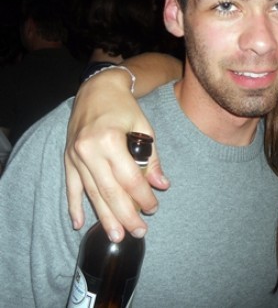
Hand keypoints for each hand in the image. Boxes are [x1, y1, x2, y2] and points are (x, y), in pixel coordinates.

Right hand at [64, 71, 169, 241]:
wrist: (98, 89)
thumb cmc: (125, 108)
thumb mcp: (145, 129)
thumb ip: (152, 159)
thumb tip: (162, 185)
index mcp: (111, 141)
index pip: (130, 179)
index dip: (144, 197)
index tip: (154, 208)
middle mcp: (90, 150)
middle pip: (110, 192)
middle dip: (126, 216)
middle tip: (138, 233)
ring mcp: (75, 156)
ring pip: (92, 193)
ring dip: (104, 216)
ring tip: (116, 236)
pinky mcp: (67, 158)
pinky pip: (71, 187)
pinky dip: (75, 206)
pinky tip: (80, 223)